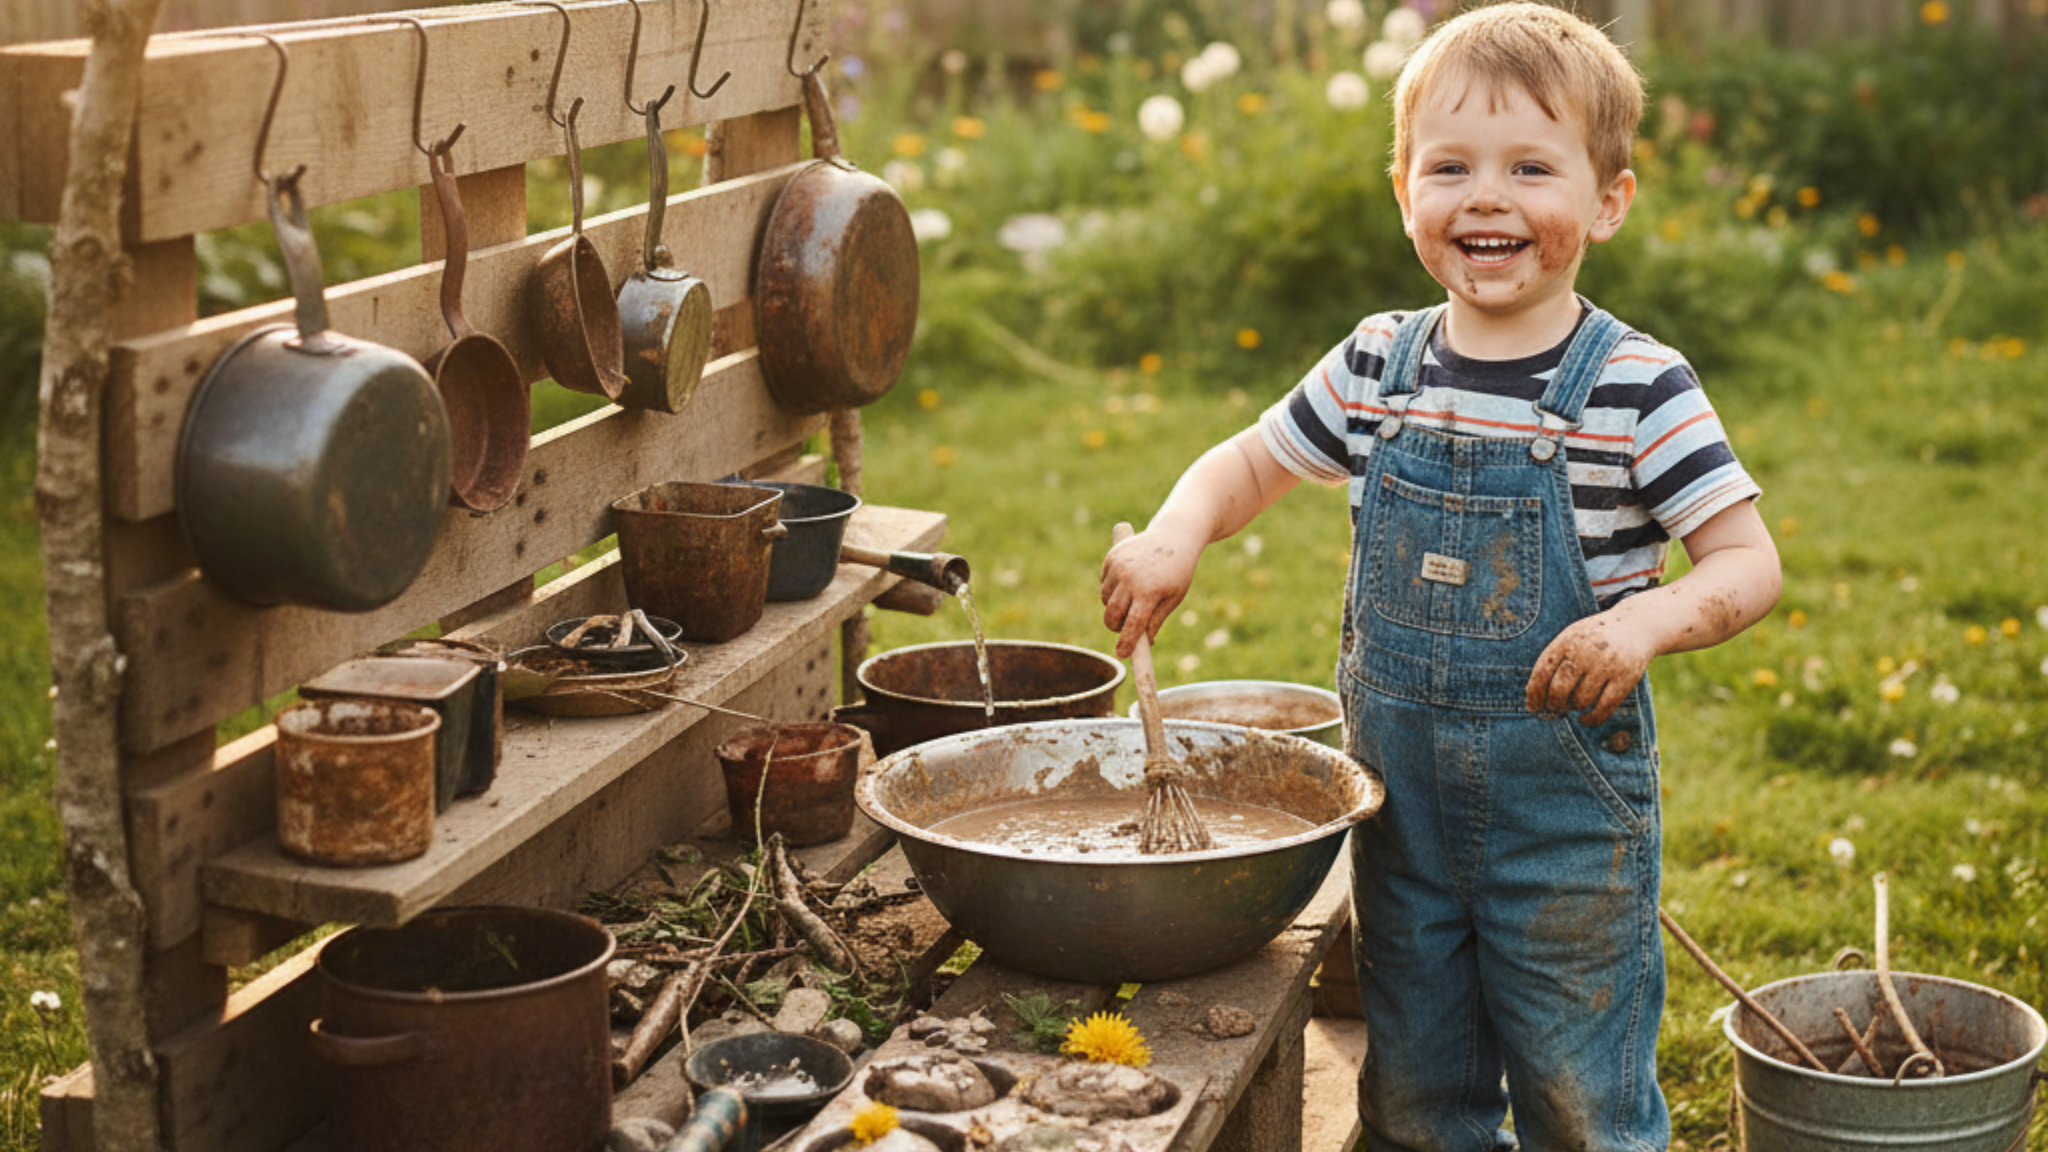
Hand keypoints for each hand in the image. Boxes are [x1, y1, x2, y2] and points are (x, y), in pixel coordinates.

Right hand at [1101, 521, 1201, 658]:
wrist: (1174, 535)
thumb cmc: (1179, 570)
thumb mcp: (1174, 597)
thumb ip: (1156, 619)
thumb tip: (1145, 644)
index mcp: (1149, 591)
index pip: (1133, 624)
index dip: (1126, 642)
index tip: (1122, 654)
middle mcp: (1130, 578)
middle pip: (1112, 614)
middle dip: (1115, 626)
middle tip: (1123, 629)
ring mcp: (1119, 566)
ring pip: (1106, 599)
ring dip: (1114, 606)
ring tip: (1132, 599)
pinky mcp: (1112, 557)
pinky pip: (1104, 583)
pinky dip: (1112, 588)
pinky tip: (1128, 581)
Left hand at [1525, 612, 1654, 725]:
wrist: (1635, 625)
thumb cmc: (1594, 638)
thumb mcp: (1571, 638)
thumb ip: (1553, 661)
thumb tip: (1533, 698)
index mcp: (1567, 640)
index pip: (1542, 672)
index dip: (1534, 694)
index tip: (1532, 706)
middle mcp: (1586, 651)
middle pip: (1559, 689)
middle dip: (1553, 704)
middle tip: (1555, 708)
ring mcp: (1607, 664)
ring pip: (1581, 700)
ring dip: (1573, 709)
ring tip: (1574, 706)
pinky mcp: (1626, 677)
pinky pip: (1604, 707)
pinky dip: (1591, 719)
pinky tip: (1586, 719)